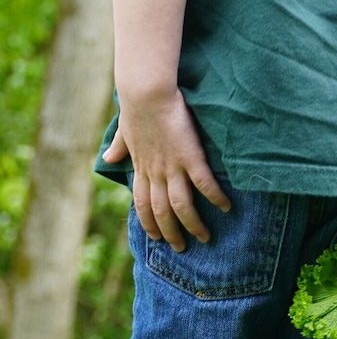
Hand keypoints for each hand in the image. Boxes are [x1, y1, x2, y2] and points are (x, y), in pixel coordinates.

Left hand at [102, 88, 230, 251]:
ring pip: (181, 206)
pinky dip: (215, 198)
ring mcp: (172, 166)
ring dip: (192, 225)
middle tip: (182, 248)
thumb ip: (119, 147)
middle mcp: (155, 172)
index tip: (156, 237)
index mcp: (141, 167)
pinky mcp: (190, 156)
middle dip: (171, 233)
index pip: (143, 203)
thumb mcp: (124, 130)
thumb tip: (107, 159)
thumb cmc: (136, 106)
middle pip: (162, 212)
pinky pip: (204, 184)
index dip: (149, 223)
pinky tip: (226, 207)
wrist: (145, 90)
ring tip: (205, 237)